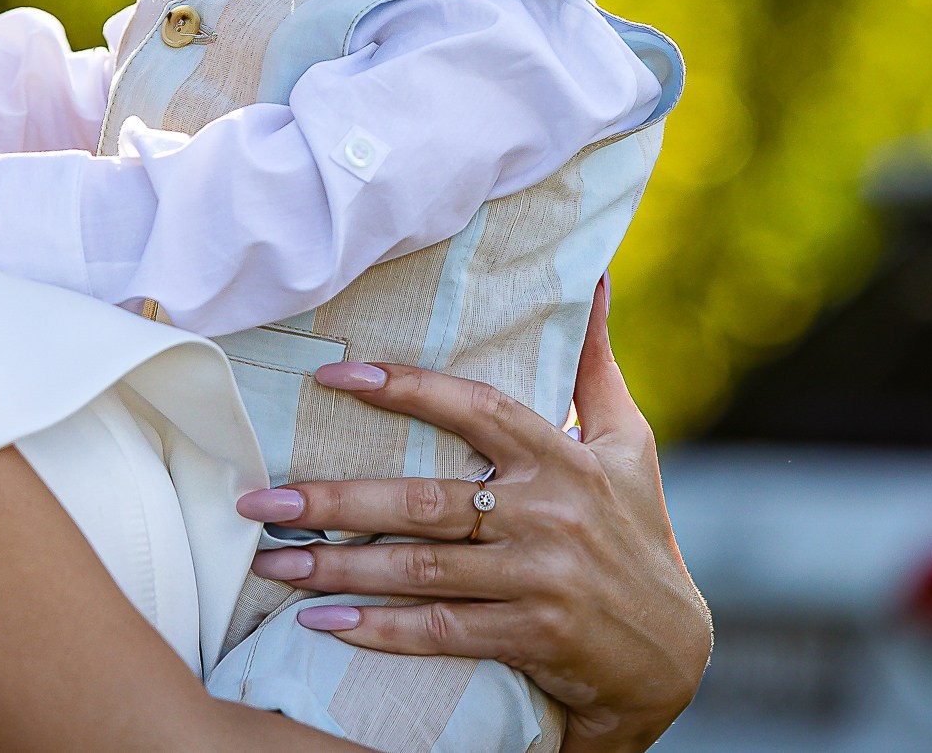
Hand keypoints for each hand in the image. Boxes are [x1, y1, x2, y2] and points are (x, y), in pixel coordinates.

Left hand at [234, 277, 709, 752]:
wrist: (672, 656)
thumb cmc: (638, 532)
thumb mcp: (628, 445)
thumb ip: (592, 365)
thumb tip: (589, 275)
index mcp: (563, 458)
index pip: (475, 409)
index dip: (406, 388)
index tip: (333, 376)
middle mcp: (550, 514)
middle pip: (423, 501)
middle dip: (333, 501)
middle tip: (258, 501)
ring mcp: (541, 579)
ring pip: (420, 570)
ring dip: (336, 568)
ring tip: (268, 563)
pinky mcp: (533, 638)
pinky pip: (441, 632)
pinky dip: (378, 631)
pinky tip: (320, 624)